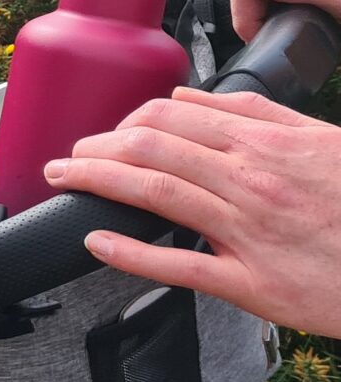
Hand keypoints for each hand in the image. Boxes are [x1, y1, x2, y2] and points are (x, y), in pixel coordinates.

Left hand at [50, 86, 340, 336]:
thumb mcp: (320, 141)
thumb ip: (257, 116)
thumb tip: (192, 98)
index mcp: (267, 145)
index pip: (172, 117)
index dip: (123, 120)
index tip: (103, 130)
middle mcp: (253, 182)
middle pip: (152, 149)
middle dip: (96, 148)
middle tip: (67, 156)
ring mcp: (251, 232)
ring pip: (156, 193)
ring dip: (97, 182)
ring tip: (66, 180)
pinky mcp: (255, 284)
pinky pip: (180, 265)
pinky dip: (130, 253)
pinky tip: (97, 243)